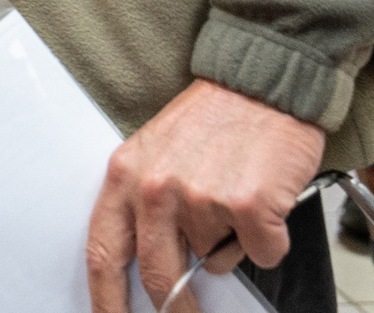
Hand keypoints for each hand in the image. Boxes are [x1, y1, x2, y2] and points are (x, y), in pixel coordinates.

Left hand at [86, 79, 324, 312]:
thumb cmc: (212, 117)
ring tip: (235, 198)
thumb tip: (150, 268)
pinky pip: (262, 252)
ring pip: (217, 260)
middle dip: (176, 307)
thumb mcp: (155, 152)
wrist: (261, 82)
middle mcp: (157, 189)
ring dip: (231, 244)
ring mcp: (201, 198)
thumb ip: (145, 204)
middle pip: (158, 276)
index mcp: (126, 176)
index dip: (105, 302)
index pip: (103, 254)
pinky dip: (269, 239)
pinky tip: (265, 201)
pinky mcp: (247, 206)